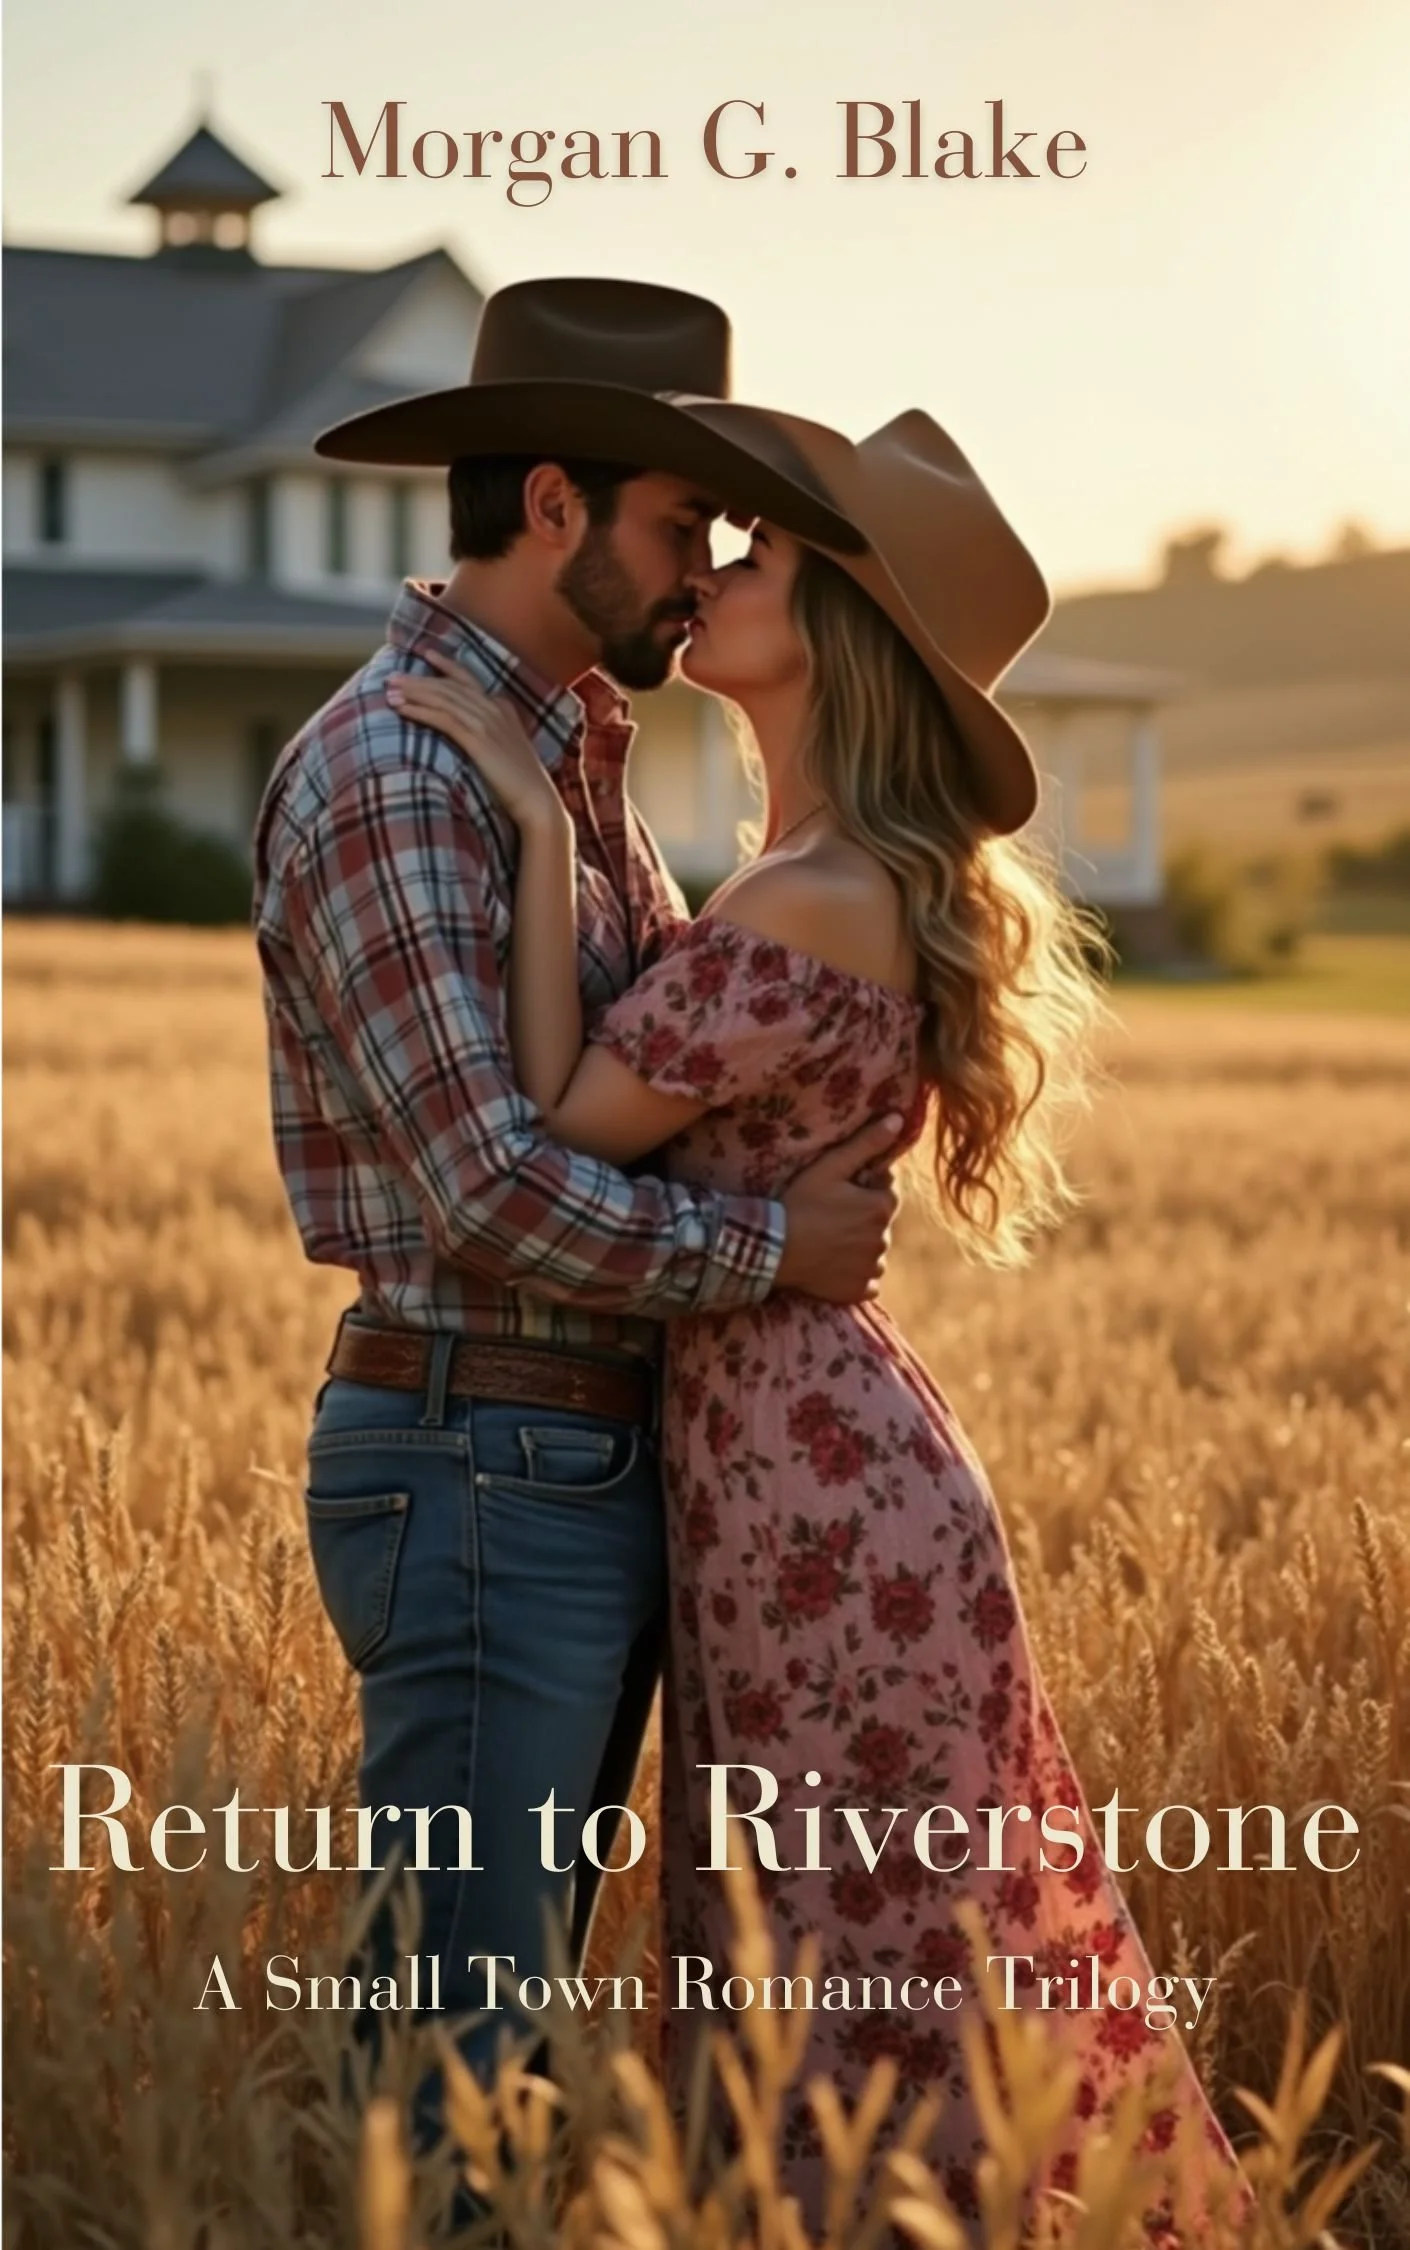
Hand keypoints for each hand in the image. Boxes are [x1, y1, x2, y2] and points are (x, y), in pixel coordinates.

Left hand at [386, 649, 561, 828]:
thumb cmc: (520, 782)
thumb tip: (471, 732)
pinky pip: (442, 719)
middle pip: (449, 686)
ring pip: (443, 699)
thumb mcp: (507, 747)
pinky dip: (420, 711)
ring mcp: (486, 722)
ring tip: (389, 691)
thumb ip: (491, 733)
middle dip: (418, 680)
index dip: (446, 665)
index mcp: (502, 707)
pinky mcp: (477, 740)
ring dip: (413, 693)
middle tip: (392, 676)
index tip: (427, 655)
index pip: (468, 679)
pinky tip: (402, 709)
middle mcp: (494, 708)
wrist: (536, 799)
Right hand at [775, 1112, 901, 1303]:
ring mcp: (871, 1269)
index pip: (887, 1193)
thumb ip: (866, 1144)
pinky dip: (856, 1275)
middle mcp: (883, 1240)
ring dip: (861, 1248)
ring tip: (829, 1241)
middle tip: (830, 1217)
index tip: (840, 1193)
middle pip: (880, 1224)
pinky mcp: (858, 1291)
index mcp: (880, 1208)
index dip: (865, 1190)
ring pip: (874, 1253)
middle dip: (863, 1218)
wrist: (773, 1250)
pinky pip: (867, 1282)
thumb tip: (898, 1119)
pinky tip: (832, 1265)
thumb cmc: (799, 1203)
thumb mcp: (829, 1168)